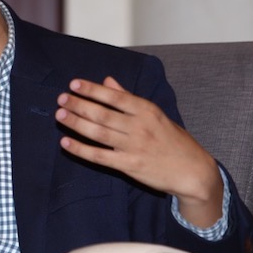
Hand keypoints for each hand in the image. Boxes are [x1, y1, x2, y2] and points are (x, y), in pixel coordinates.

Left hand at [55, 77, 223, 227]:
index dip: (92, 90)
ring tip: (60, 114)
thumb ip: (129, 98)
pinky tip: (66, 142)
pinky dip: (81, 149)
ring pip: (98, 133)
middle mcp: (139, 127)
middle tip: (61, 98)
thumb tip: (107, 81)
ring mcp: (134, 147)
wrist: (193, 171)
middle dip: (79, 105)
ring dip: (76, 123)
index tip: (74, 84)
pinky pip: (99, 157)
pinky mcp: (129, 165)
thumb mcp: (155, 114)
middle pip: (102, 114)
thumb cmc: (172, 139)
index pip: (114, 97)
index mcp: (146, 110)